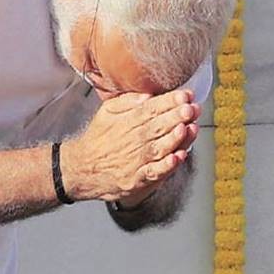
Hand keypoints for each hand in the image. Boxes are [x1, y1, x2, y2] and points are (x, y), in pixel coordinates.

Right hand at [61, 89, 200, 202]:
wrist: (82, 168)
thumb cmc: (99, 139)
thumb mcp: (106, 112)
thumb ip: (127, 101)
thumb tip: (147, 95)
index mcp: (128, 121)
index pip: (152, 109)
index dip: (169, 101)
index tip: (185, 95)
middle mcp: (133, 140)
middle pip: (158, 126)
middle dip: (177, 117)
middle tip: (192, 108)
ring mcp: (136, 161)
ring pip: (159, 148)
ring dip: (175, 138)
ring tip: (187, 128)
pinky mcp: (138, 179)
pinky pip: (154, 172)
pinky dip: (166, 166)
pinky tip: (178, 157)